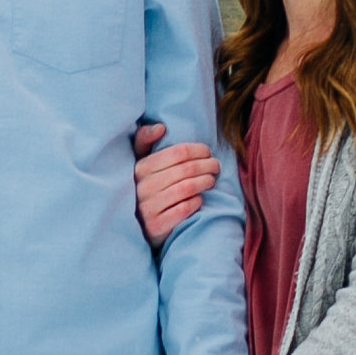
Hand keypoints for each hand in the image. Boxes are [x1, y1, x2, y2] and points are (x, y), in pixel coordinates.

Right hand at [133, 119, 220, 251]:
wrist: (139, 225)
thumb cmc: (148, 187)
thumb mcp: (141, 162)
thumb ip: (145, 140)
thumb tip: (161, 127)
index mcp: (140, 168)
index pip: (177, 152)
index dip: (198, 150)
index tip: (208, 152)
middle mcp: (142, 188)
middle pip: (186, 169)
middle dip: (207, 165)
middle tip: (216, 166)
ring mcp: (148, 208)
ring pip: (187, 188)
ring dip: (205, 182)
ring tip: (211, 180)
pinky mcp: (156, 226)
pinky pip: (184, 208)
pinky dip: (196, 202)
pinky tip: (199, 199)